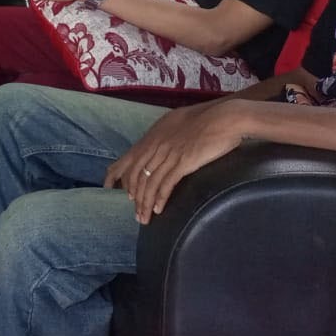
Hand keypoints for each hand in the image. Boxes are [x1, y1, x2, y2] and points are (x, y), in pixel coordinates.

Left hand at [105, 101, 246, 223]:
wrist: (226, 117)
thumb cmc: (207, 119)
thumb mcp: (177, 123)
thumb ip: (166, 136)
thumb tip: (161, 148)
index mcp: (153, 136)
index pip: (129, 158)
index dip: (117, 174)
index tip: (110, 188)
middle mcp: (156, 145)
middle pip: (136, 174)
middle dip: (133, 196)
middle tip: (134, 213)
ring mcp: (168, 153)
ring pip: (149, 182)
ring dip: (145, 203)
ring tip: (144, 218)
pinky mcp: (183, 162)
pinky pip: (166, 184)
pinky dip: (160, 199)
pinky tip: (159, 210)